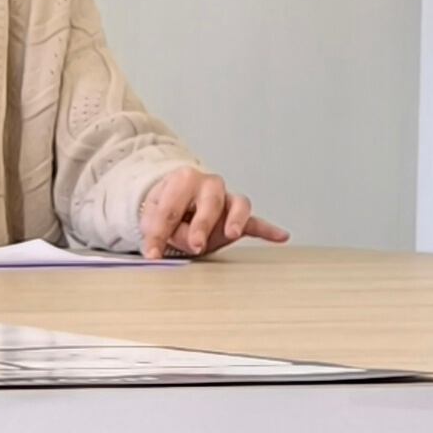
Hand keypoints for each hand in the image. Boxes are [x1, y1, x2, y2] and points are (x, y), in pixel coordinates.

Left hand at [133, 165, 285, 257]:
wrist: (178, 199)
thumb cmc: (166, 207)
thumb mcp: (152, 218)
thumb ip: (160, 231)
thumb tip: (160, 251)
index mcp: (183, 180)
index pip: (172, 206)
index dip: (161, 231)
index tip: (153, 253)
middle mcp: (208, 185)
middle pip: (210, 201)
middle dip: (203, 223)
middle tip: (196, 244)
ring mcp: (226, 199)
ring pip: (238, 204)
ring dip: (236, 219)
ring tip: (233, 234)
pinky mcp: (237, 215)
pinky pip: (254, 222)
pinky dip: (267, 229)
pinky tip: (281, 236)